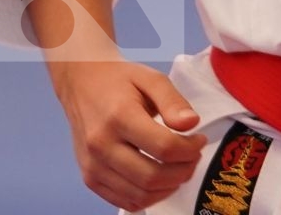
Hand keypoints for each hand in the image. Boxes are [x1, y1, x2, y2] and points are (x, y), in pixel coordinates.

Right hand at [52, 59, 207, 211]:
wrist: (80, 85)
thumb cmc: (120, 80)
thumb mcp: (151, 78)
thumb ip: (173, 101)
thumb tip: (192, 124)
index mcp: (119, 117)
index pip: (163, 147)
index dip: (190, 148)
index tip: (200, 139)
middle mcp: (102, 146)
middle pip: (152, 176)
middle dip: (184, 170)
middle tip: (194, 156)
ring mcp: (93, 167)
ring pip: (140, 195)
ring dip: (169, 187)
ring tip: (181, 167)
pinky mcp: (89, 179)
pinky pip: (125, 202)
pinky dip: (149, 197)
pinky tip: (161, 181)